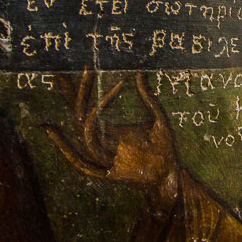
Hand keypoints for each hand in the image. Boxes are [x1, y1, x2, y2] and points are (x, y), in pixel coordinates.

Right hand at [44, 71, 177, 207]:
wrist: (171, 175)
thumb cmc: (164, 148)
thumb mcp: (158, 119)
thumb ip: (148, 98)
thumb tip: (139, 73)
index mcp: (109, 131)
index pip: (89, 106)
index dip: (84, 88)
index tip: (87, 66)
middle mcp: (102, 141)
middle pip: (79, 115)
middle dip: (74, 92)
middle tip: (75, 70)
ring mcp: (103, 157)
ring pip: (82, 133)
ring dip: (82, 107)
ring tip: (86, 82)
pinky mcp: (106, 174)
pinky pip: (83, 164)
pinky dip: (69, 151)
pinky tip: (69, 132)